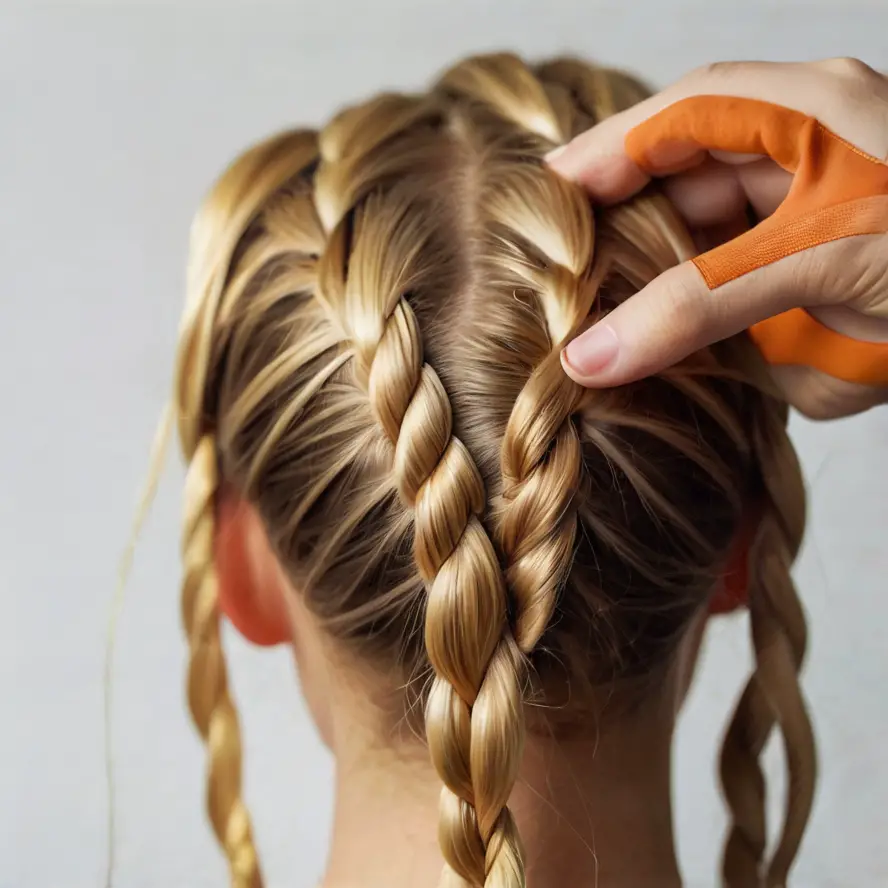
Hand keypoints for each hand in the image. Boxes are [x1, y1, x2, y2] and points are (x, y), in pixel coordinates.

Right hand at [549, 59, 887, 418]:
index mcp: (806, 109)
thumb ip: (697, 309)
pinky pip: (738, 287)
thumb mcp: (820, 266)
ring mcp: (813, 213)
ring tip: (601, 318)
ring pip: (705, 236)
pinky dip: (703, 320)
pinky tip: (671, 346)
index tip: (540, 202)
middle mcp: (805, 150)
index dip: (601, 154)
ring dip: (659, 278)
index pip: (676, 116)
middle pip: (682, 176)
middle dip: (621, 225)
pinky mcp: (819, 271)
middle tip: (561, 277)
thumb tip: (589, 357)